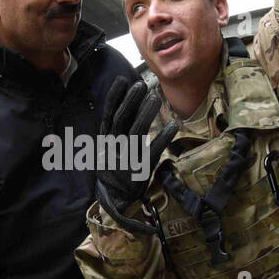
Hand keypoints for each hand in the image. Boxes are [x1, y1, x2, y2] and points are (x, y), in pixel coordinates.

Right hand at [95, 76, 177, 233]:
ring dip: (146, 113)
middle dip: (131, 101)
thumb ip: (117, 129)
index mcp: (105, 140)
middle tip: (141, 85)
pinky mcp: (140, 168)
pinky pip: (153, 150)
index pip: (108, 114)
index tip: (122, 80)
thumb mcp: (109, 148)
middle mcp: (114, 146)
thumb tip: (129, 104)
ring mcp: (126, 157)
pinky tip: (172, 125)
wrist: (114, 198)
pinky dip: (163, 137)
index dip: (114, 97)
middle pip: (122, 119)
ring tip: (155, 98)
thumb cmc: (114, 168)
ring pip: (136, 132)